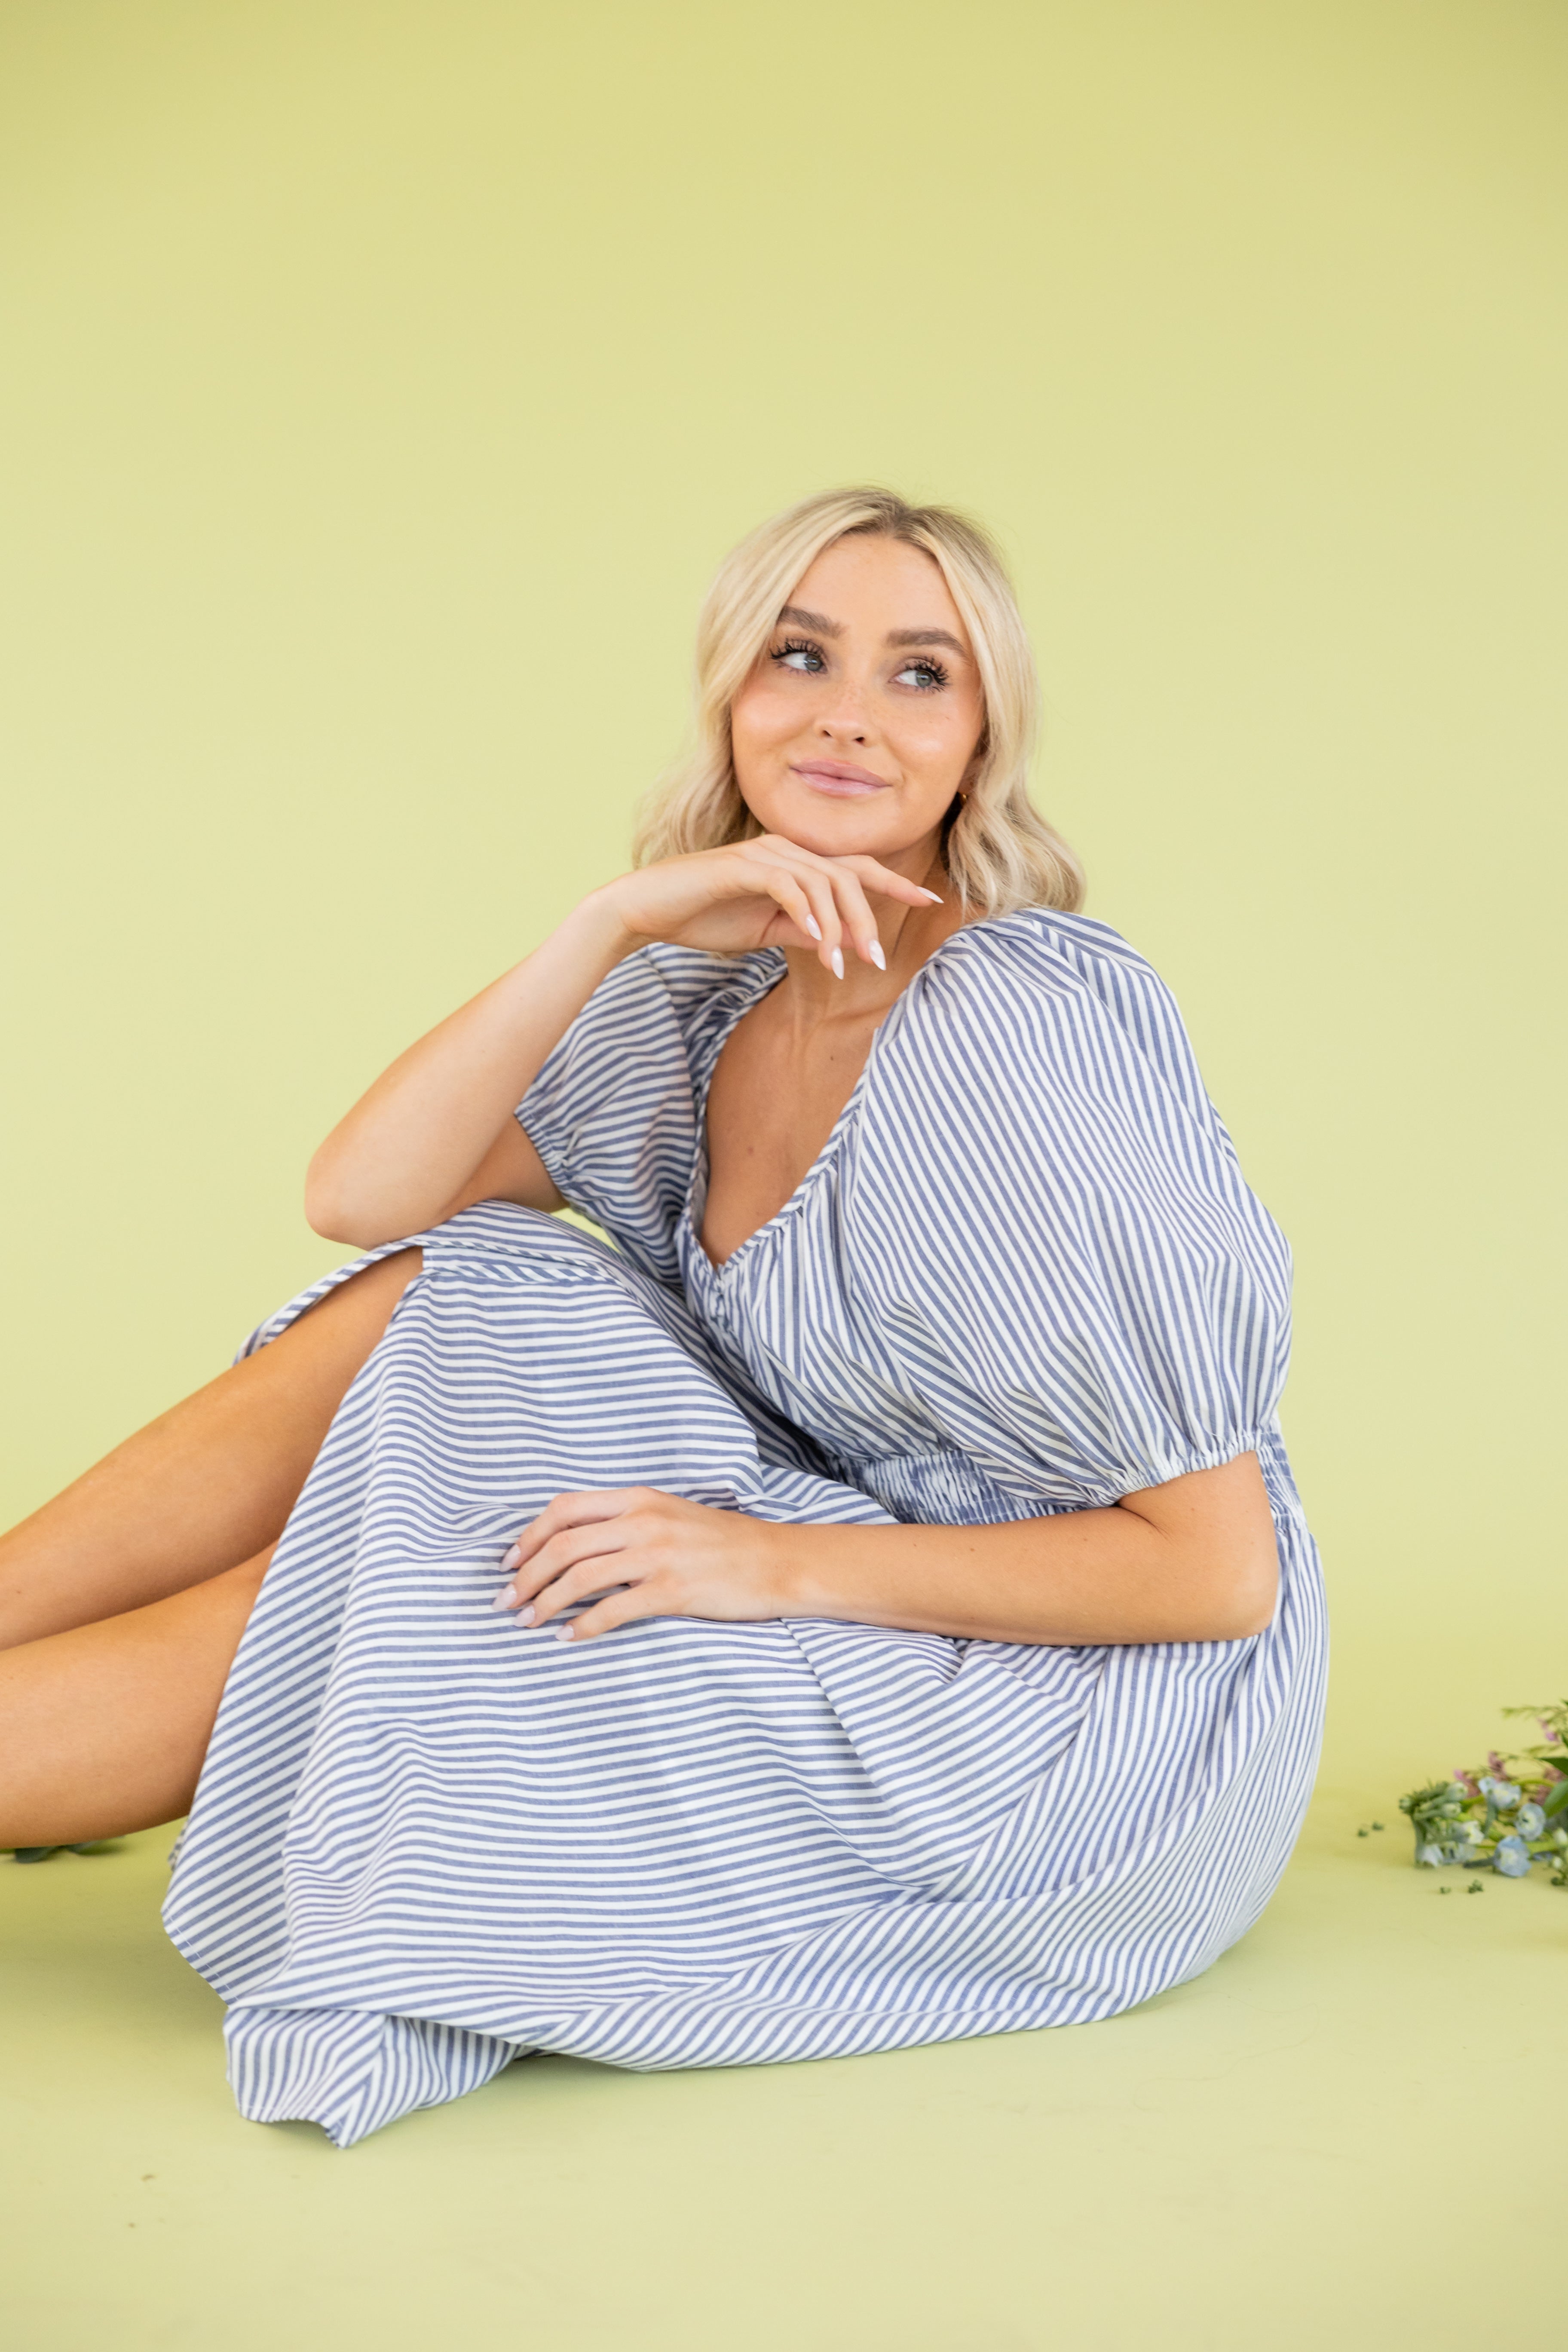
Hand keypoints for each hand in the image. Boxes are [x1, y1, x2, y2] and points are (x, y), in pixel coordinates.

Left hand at [489, 1487, 802, 1642]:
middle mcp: (643, 1520)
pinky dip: (582, 1627)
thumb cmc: (722, 1542)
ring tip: (527, 1623)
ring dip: (544, 1603)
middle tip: (504, 1602)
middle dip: (524, 1576)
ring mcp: (658, 1554)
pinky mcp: (673, 1590)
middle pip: (562, 1545)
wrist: (778, 1561)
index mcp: (637, 1497)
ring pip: (579, 1578)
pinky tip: (567, 1638)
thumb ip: (623, 1521)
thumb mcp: (669, 1514)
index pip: (563, 1508)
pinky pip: (613, 1611)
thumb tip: (571, 1546)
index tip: (506, 1563)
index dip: (527, 1536)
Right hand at [593, 837, 940, 980]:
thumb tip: (843, 945)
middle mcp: (784, 849)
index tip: (930, 900)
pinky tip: (815, 944)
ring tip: (842, 965)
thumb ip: (805, 932)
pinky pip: (789, 888)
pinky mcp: (741, 866)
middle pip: (848, 875)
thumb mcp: (765, 931)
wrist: (646, 909)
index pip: (855, 868)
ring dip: (838, 926)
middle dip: (870, 916)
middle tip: (877, 960)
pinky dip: (806, 915)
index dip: (894, 883)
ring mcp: (764, 854)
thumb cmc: (703, 917)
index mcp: (794, 861)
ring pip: (823, 882)